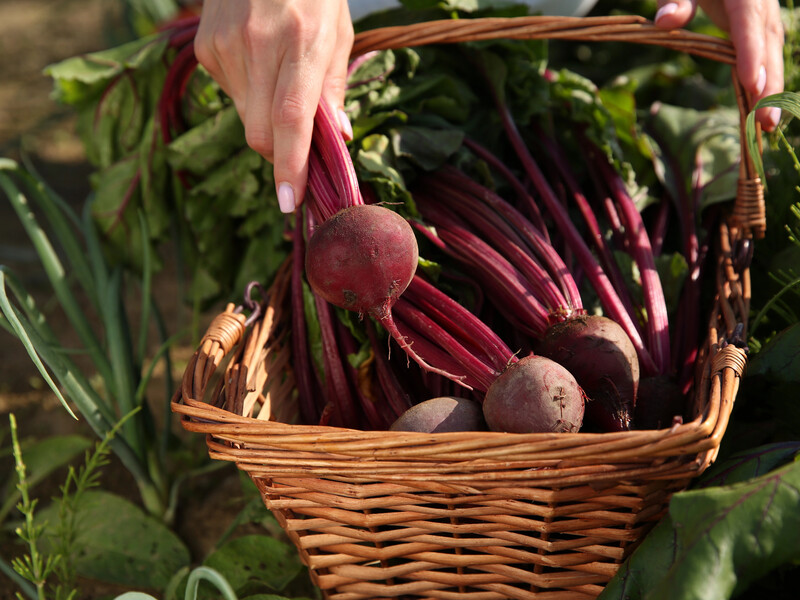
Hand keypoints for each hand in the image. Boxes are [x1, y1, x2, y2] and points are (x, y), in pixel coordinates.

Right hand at [195, 0, 354, 212]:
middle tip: (300, 145)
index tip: (290, 201)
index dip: (290, 166)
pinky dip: (249, 95)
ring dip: (266, 118)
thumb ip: (333, 89)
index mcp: (302, 42)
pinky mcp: (205, 48)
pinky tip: (258, 61)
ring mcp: (225, 46)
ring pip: (246, 119)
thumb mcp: (337, 33)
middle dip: (281, 153)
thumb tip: (335, 141)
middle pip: (261, 133)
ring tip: (278, 75)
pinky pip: (231, 96)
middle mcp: (259, 45)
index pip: (292, 119)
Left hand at [654, 0, 783, 130]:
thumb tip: (665, 23)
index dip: (752, 51)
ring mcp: (762, 13)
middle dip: (769, 80)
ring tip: (766, 123)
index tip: (751, 83)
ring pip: (771, 50)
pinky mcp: (756, 26)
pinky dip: (763, 80)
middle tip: (766, 119)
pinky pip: (764, 53)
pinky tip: (759, 109)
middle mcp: (760, 0)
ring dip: (770, 87)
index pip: (749, 19)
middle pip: (768, 40)